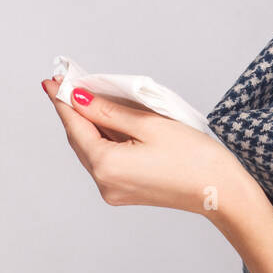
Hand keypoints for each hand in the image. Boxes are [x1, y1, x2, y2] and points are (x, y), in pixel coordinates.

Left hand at [41, 75, 248, 214]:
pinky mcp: (126, 192)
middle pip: (80, 140)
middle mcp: (104, 183)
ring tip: (89, 98)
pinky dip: (104, 139)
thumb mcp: (149, 125)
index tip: (51, 80)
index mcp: (106, 165)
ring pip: (92, 150)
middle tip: (66, 84)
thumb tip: (78, 99)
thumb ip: (108, 112)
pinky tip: (110, 122)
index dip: (62, 100)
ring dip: (90, 125)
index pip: (75, 125)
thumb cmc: (195, 158)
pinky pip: (106, 160)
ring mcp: (114, 191)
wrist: (221, 192)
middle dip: (74, 111)